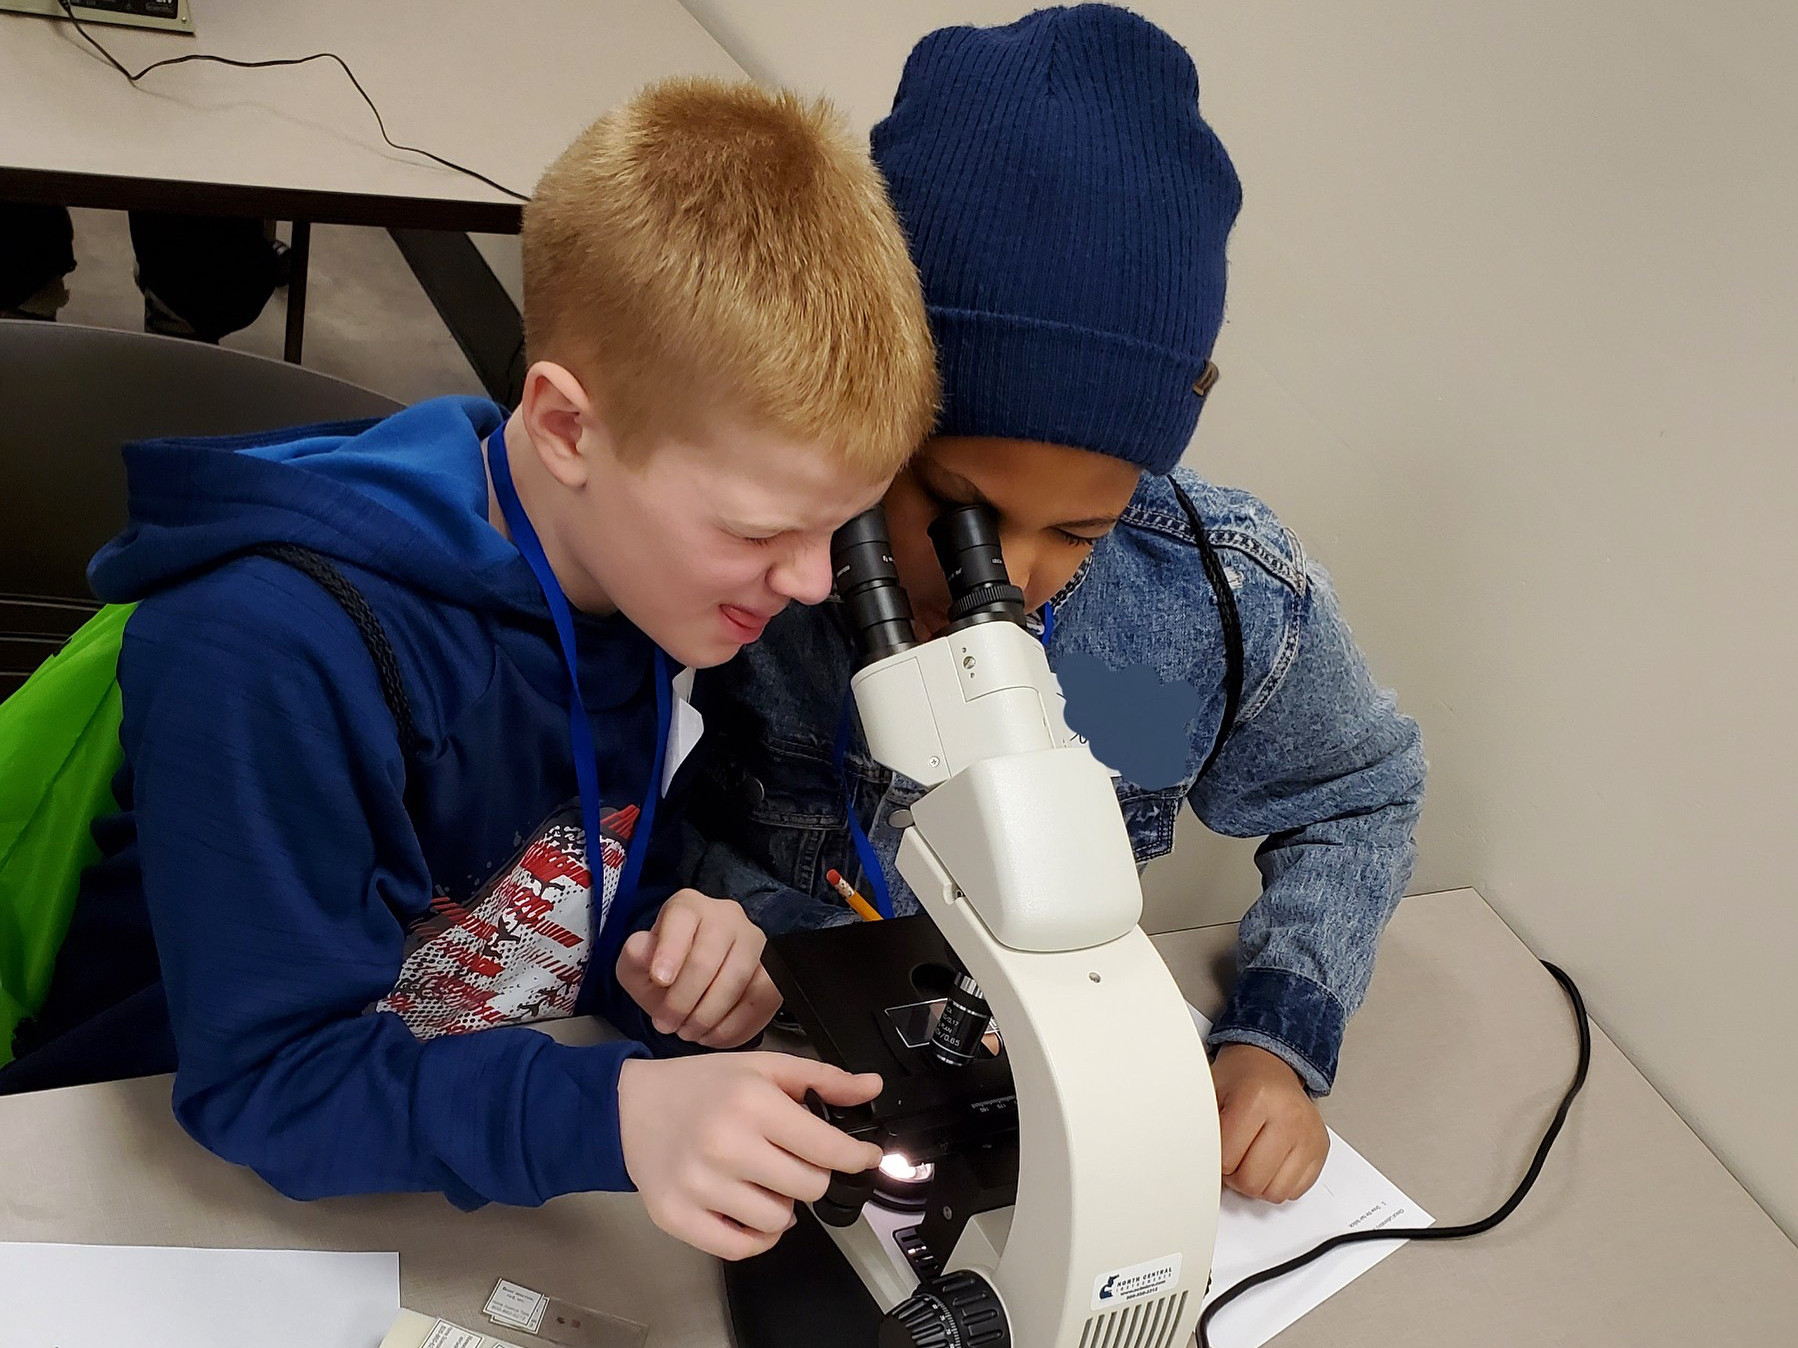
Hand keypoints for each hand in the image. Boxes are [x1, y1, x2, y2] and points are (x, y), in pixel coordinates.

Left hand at [617, 889, 781, 1047]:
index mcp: (688, 906)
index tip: (659, 981)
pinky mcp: (773, 969)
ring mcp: (754, 941)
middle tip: (667, 1024)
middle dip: (684, 999)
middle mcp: (726, 915)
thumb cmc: (664, 971)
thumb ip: (634, 957)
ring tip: (689, 1032)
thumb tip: (643, 950)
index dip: (670, 950)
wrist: (693, 983)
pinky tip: (714, 1036)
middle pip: (709, 956)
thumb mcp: (636, 965)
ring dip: (710, 1015)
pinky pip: (762, 998)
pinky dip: (737, 1025)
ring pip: (739, 979)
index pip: (682, 918)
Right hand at [617, 1052, 883, 1259]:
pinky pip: (741, 1248)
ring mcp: (698, 1185)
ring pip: (780, 1221)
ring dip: (783, 1204)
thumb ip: (822, 1078)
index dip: (857, 1156)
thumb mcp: (763, 1067)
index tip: (865, 1157)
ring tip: (764, 1179)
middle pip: (810, 1187)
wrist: (630, 1107)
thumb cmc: (702, 1086)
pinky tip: (750, 1209)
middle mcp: (724, 1145)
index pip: (827, 1147)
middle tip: (794, 1159)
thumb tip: (870, 1088)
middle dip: (813, 1174)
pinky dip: (758, 1236)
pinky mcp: (677, 1216)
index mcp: (750, 1102)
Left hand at [1213, 1043, 1329, 1202]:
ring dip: (1257, 1184)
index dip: (1215, 1159)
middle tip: (1232, 1156)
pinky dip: (1278, 1184)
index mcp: (1257, 1098)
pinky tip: (1271, 1162)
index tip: (1215, 1148)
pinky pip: (1294, 1191)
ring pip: (1274, 1193)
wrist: (1272, 1065)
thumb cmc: (1241, 1080)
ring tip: (1250, 1160)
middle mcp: (1289, 1116)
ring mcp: (1308, 1134)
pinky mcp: (1320, 1150)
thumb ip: (1203, 1126)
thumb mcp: (1212, 1091)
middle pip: (1251, 1181)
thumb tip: (1193, 1162)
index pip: (1227, 1158)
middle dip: (1235, 1176)